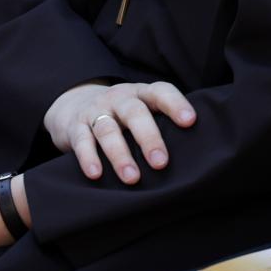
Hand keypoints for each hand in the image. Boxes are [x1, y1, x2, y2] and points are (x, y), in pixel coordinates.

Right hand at [43, 80, 195, 183]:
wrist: (74, 105)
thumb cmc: (122, 116)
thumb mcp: (141, 110)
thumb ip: (161, 123)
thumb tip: (196, 153)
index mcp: (141, 94)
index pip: (161, 92)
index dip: (176, 104)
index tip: (190, 122)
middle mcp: (119, 99)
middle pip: (135, 112)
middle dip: (149, 137)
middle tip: (161, 163)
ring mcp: (96, 111)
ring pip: (107, 129)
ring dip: (120, 155)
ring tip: (132, 178)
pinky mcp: (75, 127)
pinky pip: (82, 141)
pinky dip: (88, 158)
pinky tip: (96, 175)